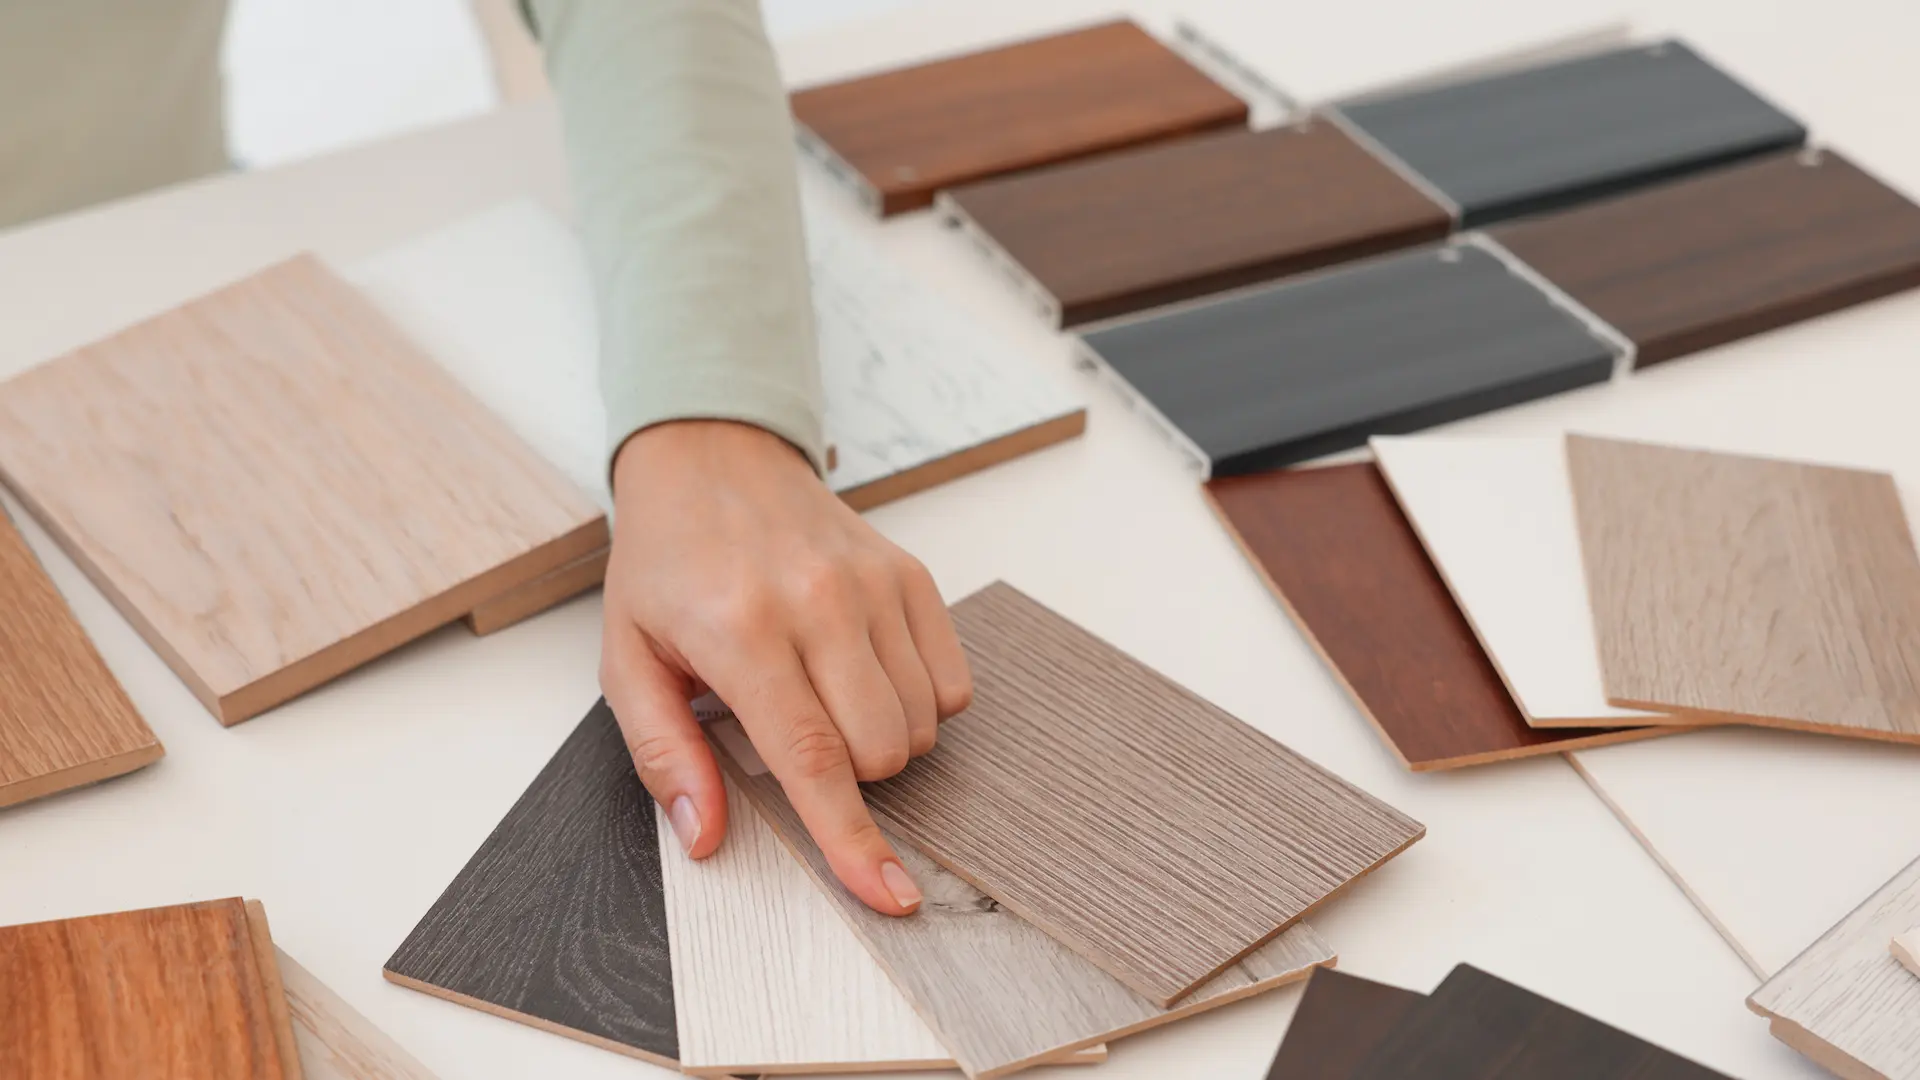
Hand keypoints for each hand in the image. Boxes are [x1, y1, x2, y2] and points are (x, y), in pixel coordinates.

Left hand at [601, 419, 972, 914]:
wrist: (711, 458)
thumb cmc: (667, 565)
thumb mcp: (628, 661)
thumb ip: (665, 754)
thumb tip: (707, 835)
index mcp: (741, 632)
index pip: (813, 758)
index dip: (850, 839)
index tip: (889, 893)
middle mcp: (818, 603)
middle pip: (881, 752)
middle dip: (847, 774)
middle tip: (793, 728)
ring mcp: (873, 584)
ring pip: (922, 724)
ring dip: (882, 739)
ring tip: (824, 693)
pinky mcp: (910, 574)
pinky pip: (951, 684)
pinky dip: (918, 702)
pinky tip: (864, 673)